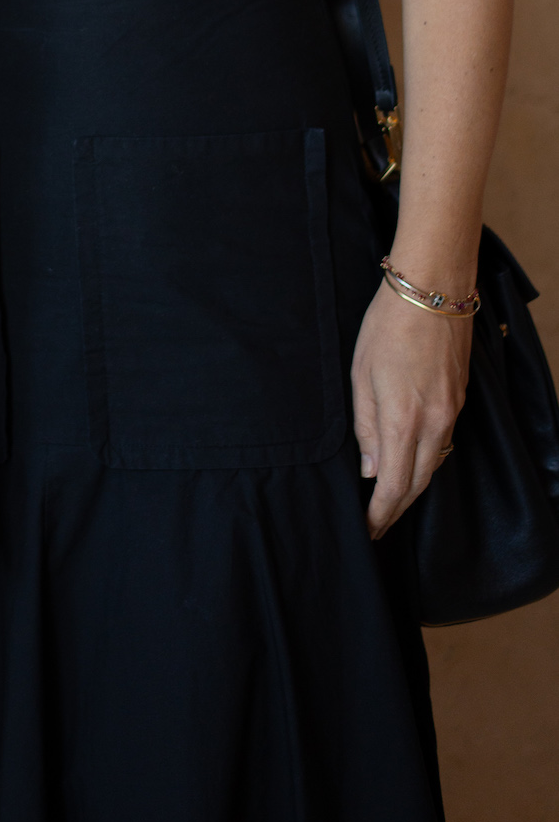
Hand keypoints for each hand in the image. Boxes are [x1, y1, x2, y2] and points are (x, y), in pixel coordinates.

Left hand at [351, 278, 471, 538]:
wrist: (433, 291)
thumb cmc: (387, 326)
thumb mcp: (360, 374)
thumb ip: (366, 426)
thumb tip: (371, 470)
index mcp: (404, 420)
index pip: (395, 487)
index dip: (381, 514)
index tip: (368, 530)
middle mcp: (435, 423)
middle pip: (418, 483)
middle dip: (397, 508)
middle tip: (377, 523)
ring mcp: (452, 412)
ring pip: (434, 464)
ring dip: (413, 486)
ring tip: (390, 500)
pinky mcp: (460, 399)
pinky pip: (444, 443)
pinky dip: (426, 460)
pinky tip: (411, 461)